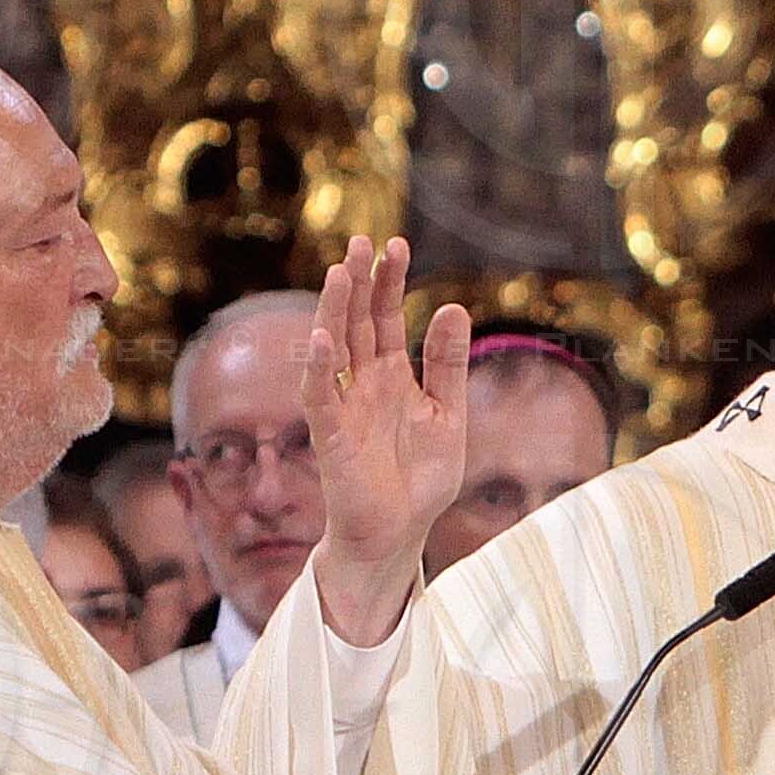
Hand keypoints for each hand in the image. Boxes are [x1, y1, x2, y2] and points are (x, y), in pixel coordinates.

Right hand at [301, 239, 471, 648]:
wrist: (401, 532)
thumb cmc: (421, 477)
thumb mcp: (449, 412)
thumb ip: (448, 363)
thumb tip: (454, 306)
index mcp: (393, 374)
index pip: (387, 316)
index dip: (389, 282)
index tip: (395, 245)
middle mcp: (364, 383)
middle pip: (358, 322)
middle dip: (360, 283)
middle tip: (362, 242)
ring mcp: (344, 406)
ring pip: (334, 348)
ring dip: (335, 310)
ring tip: (341, 271)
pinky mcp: (331, 436)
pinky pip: (320, 396)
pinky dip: (320, 367)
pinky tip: (324, 337)